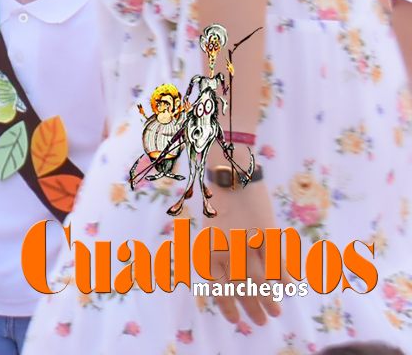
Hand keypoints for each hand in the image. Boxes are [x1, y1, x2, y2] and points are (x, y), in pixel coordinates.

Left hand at [194, 176, 282, 328]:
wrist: (230, 174)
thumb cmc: (219, 203)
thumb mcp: (210, 230)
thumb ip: (218, 255)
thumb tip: (232, 285)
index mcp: (208, 247)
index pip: (217, 286)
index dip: (226, 305)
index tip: (236, 321)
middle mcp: (225, 248)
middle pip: (239, 287)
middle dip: (250, 308)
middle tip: (261, 322)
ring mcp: (246, 242)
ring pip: (258, 279)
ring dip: (268, 299)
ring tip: (276, 313)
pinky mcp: (265, 233)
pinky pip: (275, 262)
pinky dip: (283, 278)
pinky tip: (288, 289)